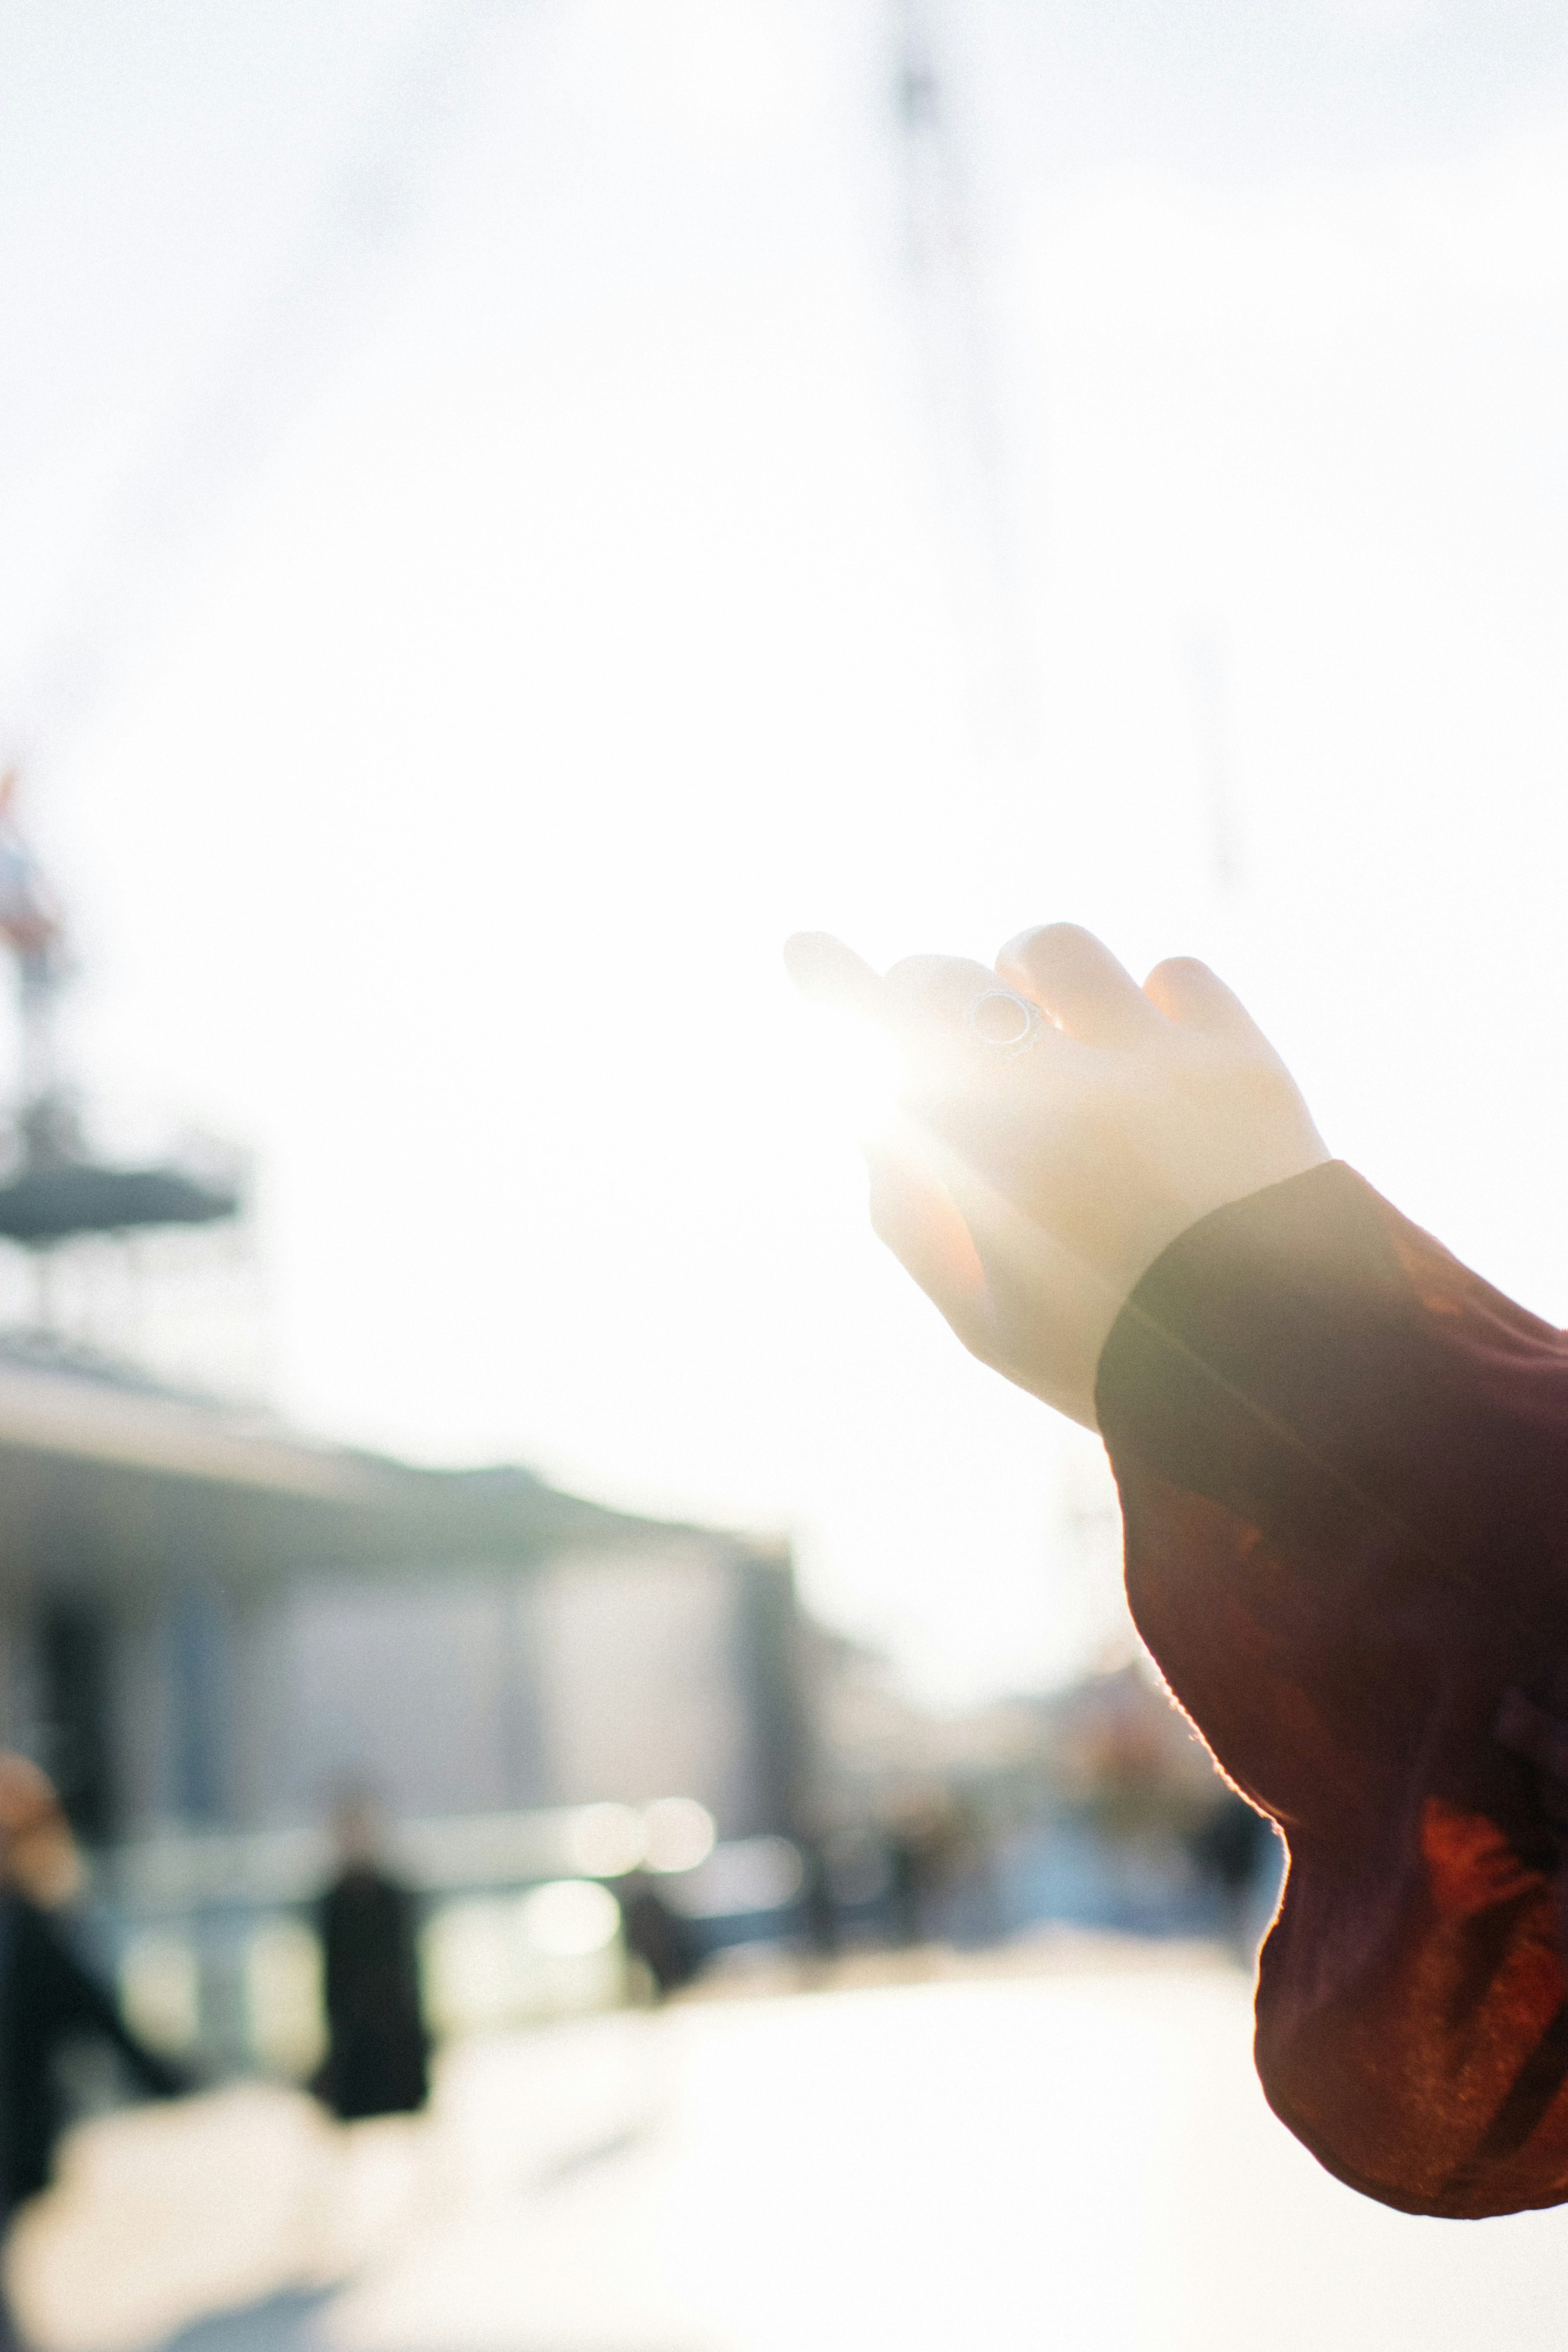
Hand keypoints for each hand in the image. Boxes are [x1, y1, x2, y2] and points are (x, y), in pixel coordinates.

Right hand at [786, 923, 1328, 1429]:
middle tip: (934, 1022)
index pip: (886, 1045)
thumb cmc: (1113, 1358)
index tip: (804, 945)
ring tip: (1043, 1012)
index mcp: (993, 1162)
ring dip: (1028, 970)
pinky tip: (1149, 1046)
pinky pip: (1175, 974)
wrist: (1292, 1376)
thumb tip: (872, 1116)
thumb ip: (913, 1218)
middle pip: (952, 984)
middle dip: (924, 993)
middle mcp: (1069, 1090)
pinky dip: (1148, 998)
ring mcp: (1161, 1064)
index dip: (837, 990)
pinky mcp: (1243, 1058)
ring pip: (1057, 950)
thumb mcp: (985, 1320)